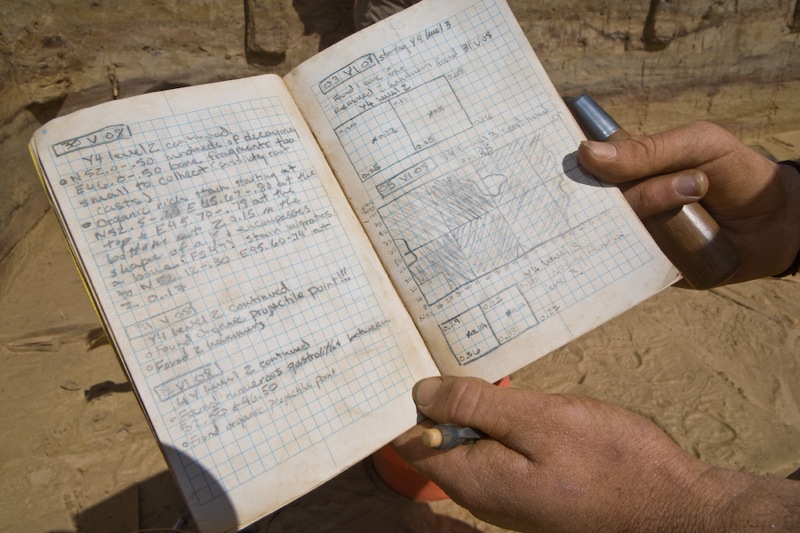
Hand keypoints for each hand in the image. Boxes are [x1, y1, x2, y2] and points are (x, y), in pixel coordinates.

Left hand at [393, 376, 799, 531]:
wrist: (673, 508)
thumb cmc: (610, 462)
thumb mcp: (537, 419)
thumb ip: (474, 406)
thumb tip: (420, 393)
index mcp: (473, 479)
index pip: (413, 441)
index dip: (409, 402)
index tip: (413, 359)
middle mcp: (481, 496)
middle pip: (440, 442)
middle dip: (444, 400)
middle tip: (456, 354)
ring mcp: (508, 497)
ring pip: (472, 444)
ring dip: (476, 409)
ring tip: (489, 371)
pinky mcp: (532, 491)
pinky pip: (499, 453)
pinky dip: (501, 425)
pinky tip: (517, 402)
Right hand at [577, 121, 799, 281]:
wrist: (779, 223)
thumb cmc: (736, 173)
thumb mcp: (697, 145)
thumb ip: (647, 150)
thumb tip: (586, 153)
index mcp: (628, 168)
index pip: (586, 166)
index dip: (578, 165)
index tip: (577, 161)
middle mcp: (625, 202)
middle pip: (598, 201)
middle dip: (641, 192)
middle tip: (692, 184)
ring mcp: (634, 234)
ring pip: (613, 231)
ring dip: (652, 214)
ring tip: (696, 199)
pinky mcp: (646, 265)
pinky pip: (625, 265)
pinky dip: (637, 256)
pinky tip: (668, 241)